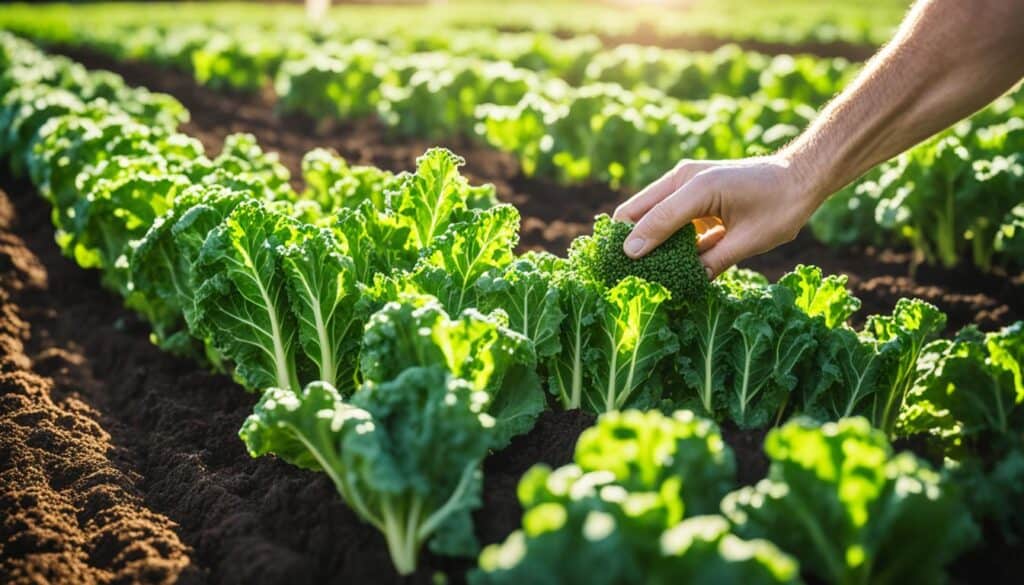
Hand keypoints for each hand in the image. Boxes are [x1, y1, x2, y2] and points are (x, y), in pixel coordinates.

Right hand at [612, 155, 819, 278]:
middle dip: (627, 240)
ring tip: (642, 268)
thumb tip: (683, 283)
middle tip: (620, 270)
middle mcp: (683, 178)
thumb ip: (712, 261)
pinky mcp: (690, 189)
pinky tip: (670, 258)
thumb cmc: (780, 206)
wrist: (801, 177)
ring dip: (643, 237)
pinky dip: (661, 234)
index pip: (652, 220)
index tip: (621, 272)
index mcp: (696, 186)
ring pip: (646, 211)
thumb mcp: (748, 240)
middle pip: (634, 210)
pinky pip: (664, 212)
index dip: (635, 248)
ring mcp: (684, 180)